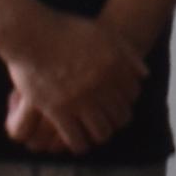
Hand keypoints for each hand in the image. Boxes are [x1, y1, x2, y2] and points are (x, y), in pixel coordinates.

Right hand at [0, 7, 145, 154]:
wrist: (31, 34)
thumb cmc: (65, 31)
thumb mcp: (103, 34)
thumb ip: (126, 54)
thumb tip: (144, 76)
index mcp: (114, 64)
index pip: (132, 94)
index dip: (128, 101)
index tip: (120, 105)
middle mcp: (100, 83)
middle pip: (120, 115)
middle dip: (117, 121)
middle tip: (110, 123)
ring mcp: (79, 98)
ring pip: (101, 131)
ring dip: (101, 135)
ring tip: (95, 135)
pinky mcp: (57, 110)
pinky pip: (75, 138)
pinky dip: (80, 144)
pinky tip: (79, 143)